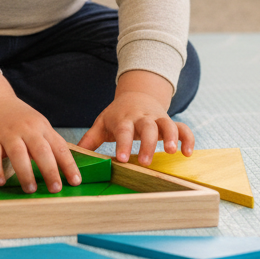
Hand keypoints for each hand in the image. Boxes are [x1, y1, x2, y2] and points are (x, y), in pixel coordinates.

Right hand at [0, 70, 81, 192]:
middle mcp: (27, 129)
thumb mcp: (39, 126)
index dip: (68, 165)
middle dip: (50, 170)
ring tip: (31, 189)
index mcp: (42, 127)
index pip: (59, 147)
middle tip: (56, 189)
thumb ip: (50, 145)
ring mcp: (7, 134)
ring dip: (25, 173)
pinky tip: (1, 182)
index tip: (75, 181)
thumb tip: (66, 172)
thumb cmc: (20, 120)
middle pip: (41, 150)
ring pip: (18, 154)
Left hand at [76, 70, 194, 164]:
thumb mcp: (102, 123)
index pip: (123, 131)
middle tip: (146, 163)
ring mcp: (158, 119)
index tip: (123, 159)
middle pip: (147, 128)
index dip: (124, 144)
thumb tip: (72, 155)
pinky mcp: (170, 122)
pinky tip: (188, 153)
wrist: (137, 96)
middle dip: (147, 144)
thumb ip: (90, 139)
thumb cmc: (117, 115)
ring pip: (167, 125)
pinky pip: (182, 128)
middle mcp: (142, 118)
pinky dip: (188, 139)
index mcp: (123, 119)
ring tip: (171, 152)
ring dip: (170, 137)